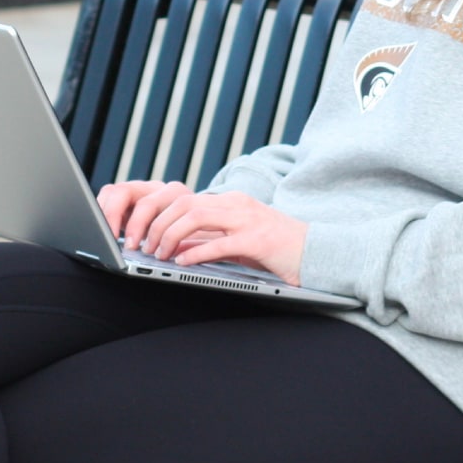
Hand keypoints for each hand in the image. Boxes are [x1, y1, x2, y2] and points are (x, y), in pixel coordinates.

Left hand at [96, 182, 306, 285]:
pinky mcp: (258, 241)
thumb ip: (209, 239)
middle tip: (145, 247)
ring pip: (195, 217)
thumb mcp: (238, 240)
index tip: (144, 236)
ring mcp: (248, 221)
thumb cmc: (278, 250)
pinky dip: (195, 253)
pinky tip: (182, 263)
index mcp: (232, 202)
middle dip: (157, 225)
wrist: (319, 253)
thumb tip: (175, 246)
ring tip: (160, 254)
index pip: (184, 199)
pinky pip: (218, 243)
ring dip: (170, 236)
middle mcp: (237, 205)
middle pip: (183, 204)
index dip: (158, 216)